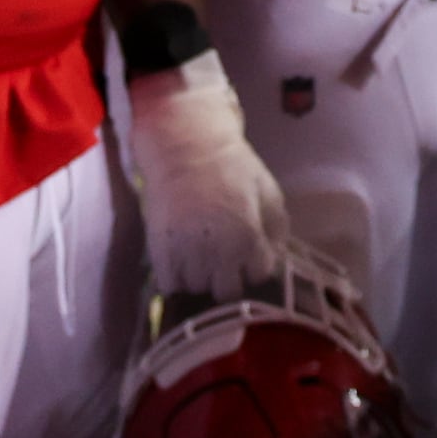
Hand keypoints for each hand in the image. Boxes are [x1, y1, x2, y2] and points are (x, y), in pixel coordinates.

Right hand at [123, 50, 294, 304]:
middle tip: (224, 260)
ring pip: (197, 290)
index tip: (249, 254)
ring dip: (202, 277)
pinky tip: (182, 260)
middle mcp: (217, 253)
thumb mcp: (268, 191)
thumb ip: (277, 230)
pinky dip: (177, 278)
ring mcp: (186, 255)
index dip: (255, 265)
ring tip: (201, 256)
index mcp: (248, 238)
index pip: (259, 276)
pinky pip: (169, 286)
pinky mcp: (159, 251)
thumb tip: (275, 259)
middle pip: (227, 292)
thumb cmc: (231, 166)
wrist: (183, 145)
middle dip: (229, 278)